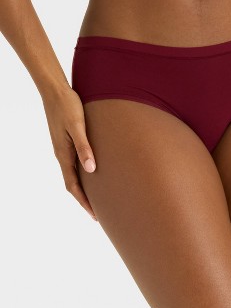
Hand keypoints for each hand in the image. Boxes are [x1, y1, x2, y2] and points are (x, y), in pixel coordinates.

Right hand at [41, 84, 97, 220]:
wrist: (55, 91)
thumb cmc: (68, 107)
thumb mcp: (78, 126)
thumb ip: (84, 147)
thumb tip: (91, 170)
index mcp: (64, 154)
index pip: (73, 186)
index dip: (84, 201)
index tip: (94, 215)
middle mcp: (62, 155)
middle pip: (73, 184)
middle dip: (84, 200)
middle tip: (98, 212)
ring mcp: (63, 149)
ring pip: (73, 175)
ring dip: (84, 188)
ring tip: (97, 197)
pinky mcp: (67, 141)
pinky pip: (74, 164)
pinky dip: (82, 174)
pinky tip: (92, 173)